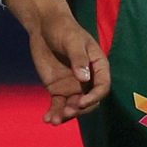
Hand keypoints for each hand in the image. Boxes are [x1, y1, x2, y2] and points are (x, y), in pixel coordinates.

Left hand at [7, 0, 109, 123]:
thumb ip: (79, 59)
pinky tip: (47, 119)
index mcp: (98, 66)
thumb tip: (84, 78)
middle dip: (79, 109)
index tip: (81, 102)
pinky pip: (59, 105)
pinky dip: (54, 113)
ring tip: (54, 120)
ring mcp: (73, 86)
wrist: (44, 26)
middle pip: (89, 101)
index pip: (102, 87)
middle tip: (66, 112)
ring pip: (73, 107)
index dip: (94, 97)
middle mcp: (88, 79)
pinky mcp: (58, 89)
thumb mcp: (72, 41)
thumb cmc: (63, 29)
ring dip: (66, 115)